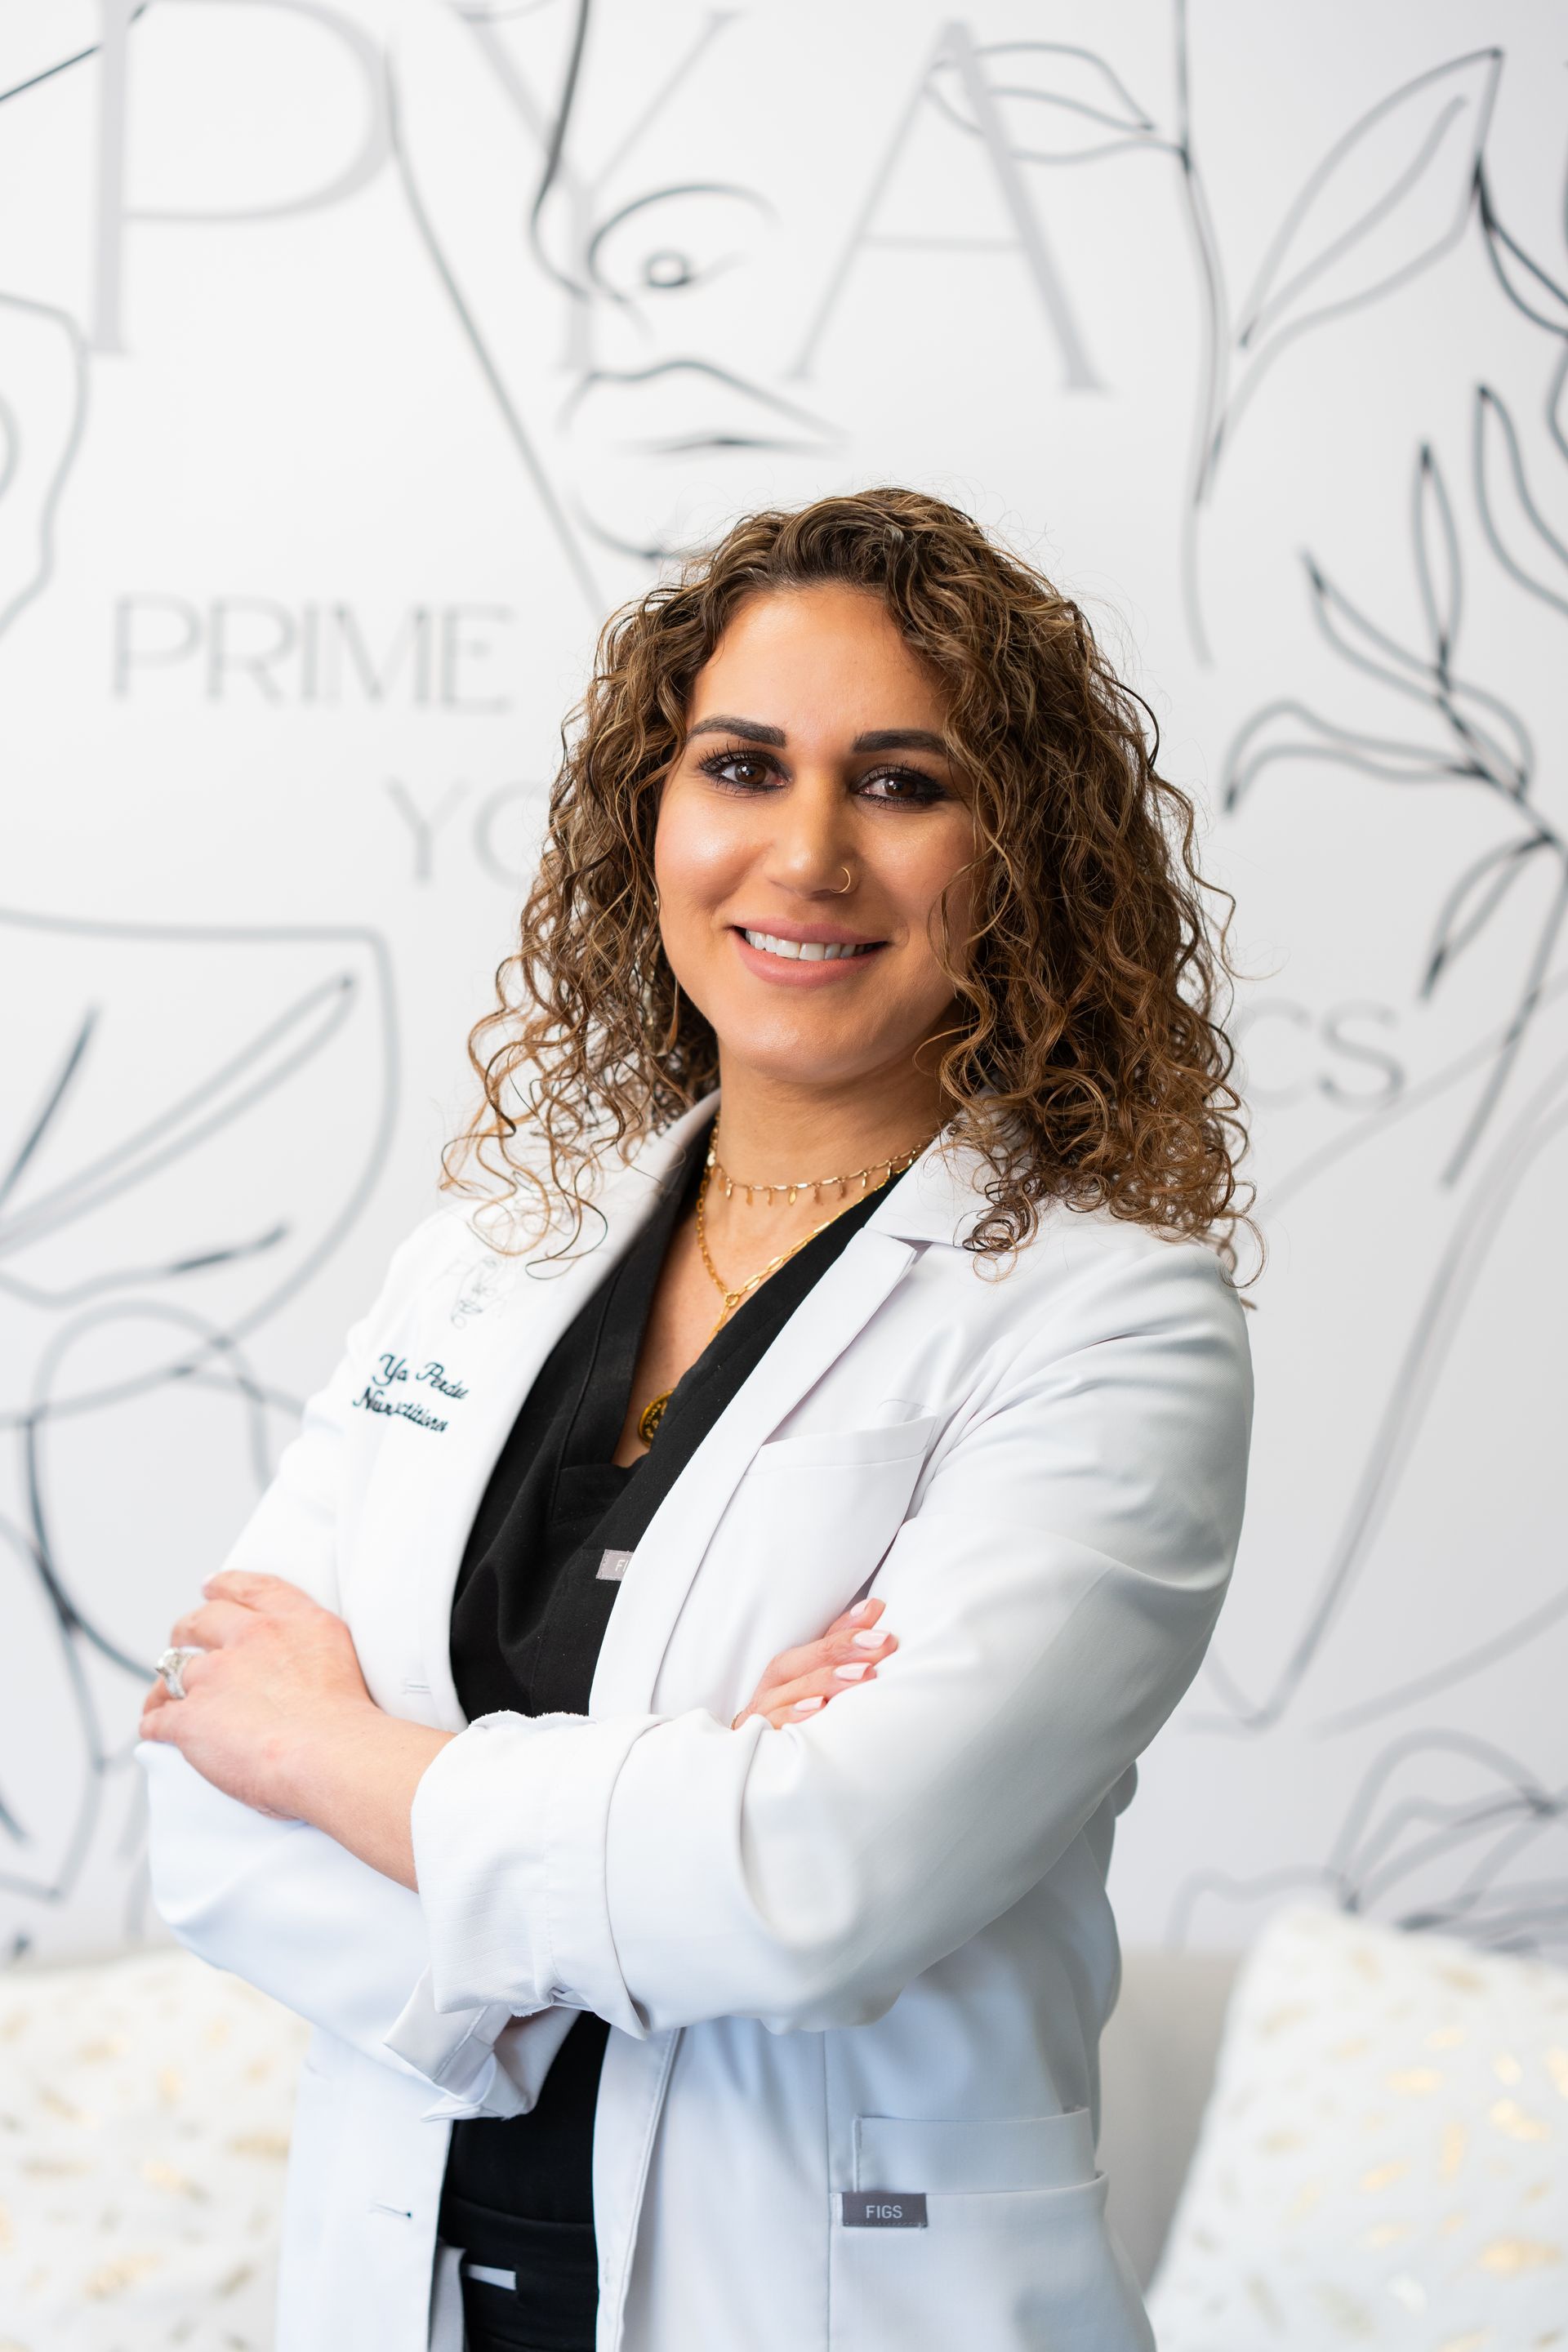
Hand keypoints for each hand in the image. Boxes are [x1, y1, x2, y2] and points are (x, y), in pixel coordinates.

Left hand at [140, 1570, 377, 1819]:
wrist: (332, 1754)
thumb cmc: (348, 1719)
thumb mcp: (340, 1655)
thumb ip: (310, 1644)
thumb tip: (296, 1662)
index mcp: (291, 1621)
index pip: (249, 1589)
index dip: (224, 1585)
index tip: (211, 1586)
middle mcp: (249, 1639)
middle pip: (201, 1623)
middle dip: (186, 1630)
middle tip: (182, 1639)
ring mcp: (214, 1676)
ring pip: (171, 1672)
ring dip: (165, 1684)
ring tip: (161, 1697)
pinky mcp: (189, 1718)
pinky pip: (158, 1719)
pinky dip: (154, 1725)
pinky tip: (155, 1732)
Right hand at [731, 1596, 896, 1730]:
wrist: (750, 1754)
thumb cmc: (793, 1710)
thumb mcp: (817, 1675)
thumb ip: (842, 1642)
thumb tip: (874, 1607)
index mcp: (789, 1665)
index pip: (822, 1645)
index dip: (852, 1636)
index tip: (884, 1634)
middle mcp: (774, 1684)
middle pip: (806, 1663)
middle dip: (845, 1652)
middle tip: (881, 1646)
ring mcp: (764, 1710)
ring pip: (791, 1691)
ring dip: (827, 1681)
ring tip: (862, 1675)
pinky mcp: (759, 1737)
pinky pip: (774, 1723)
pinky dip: (794, 1715)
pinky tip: (819, 1709)